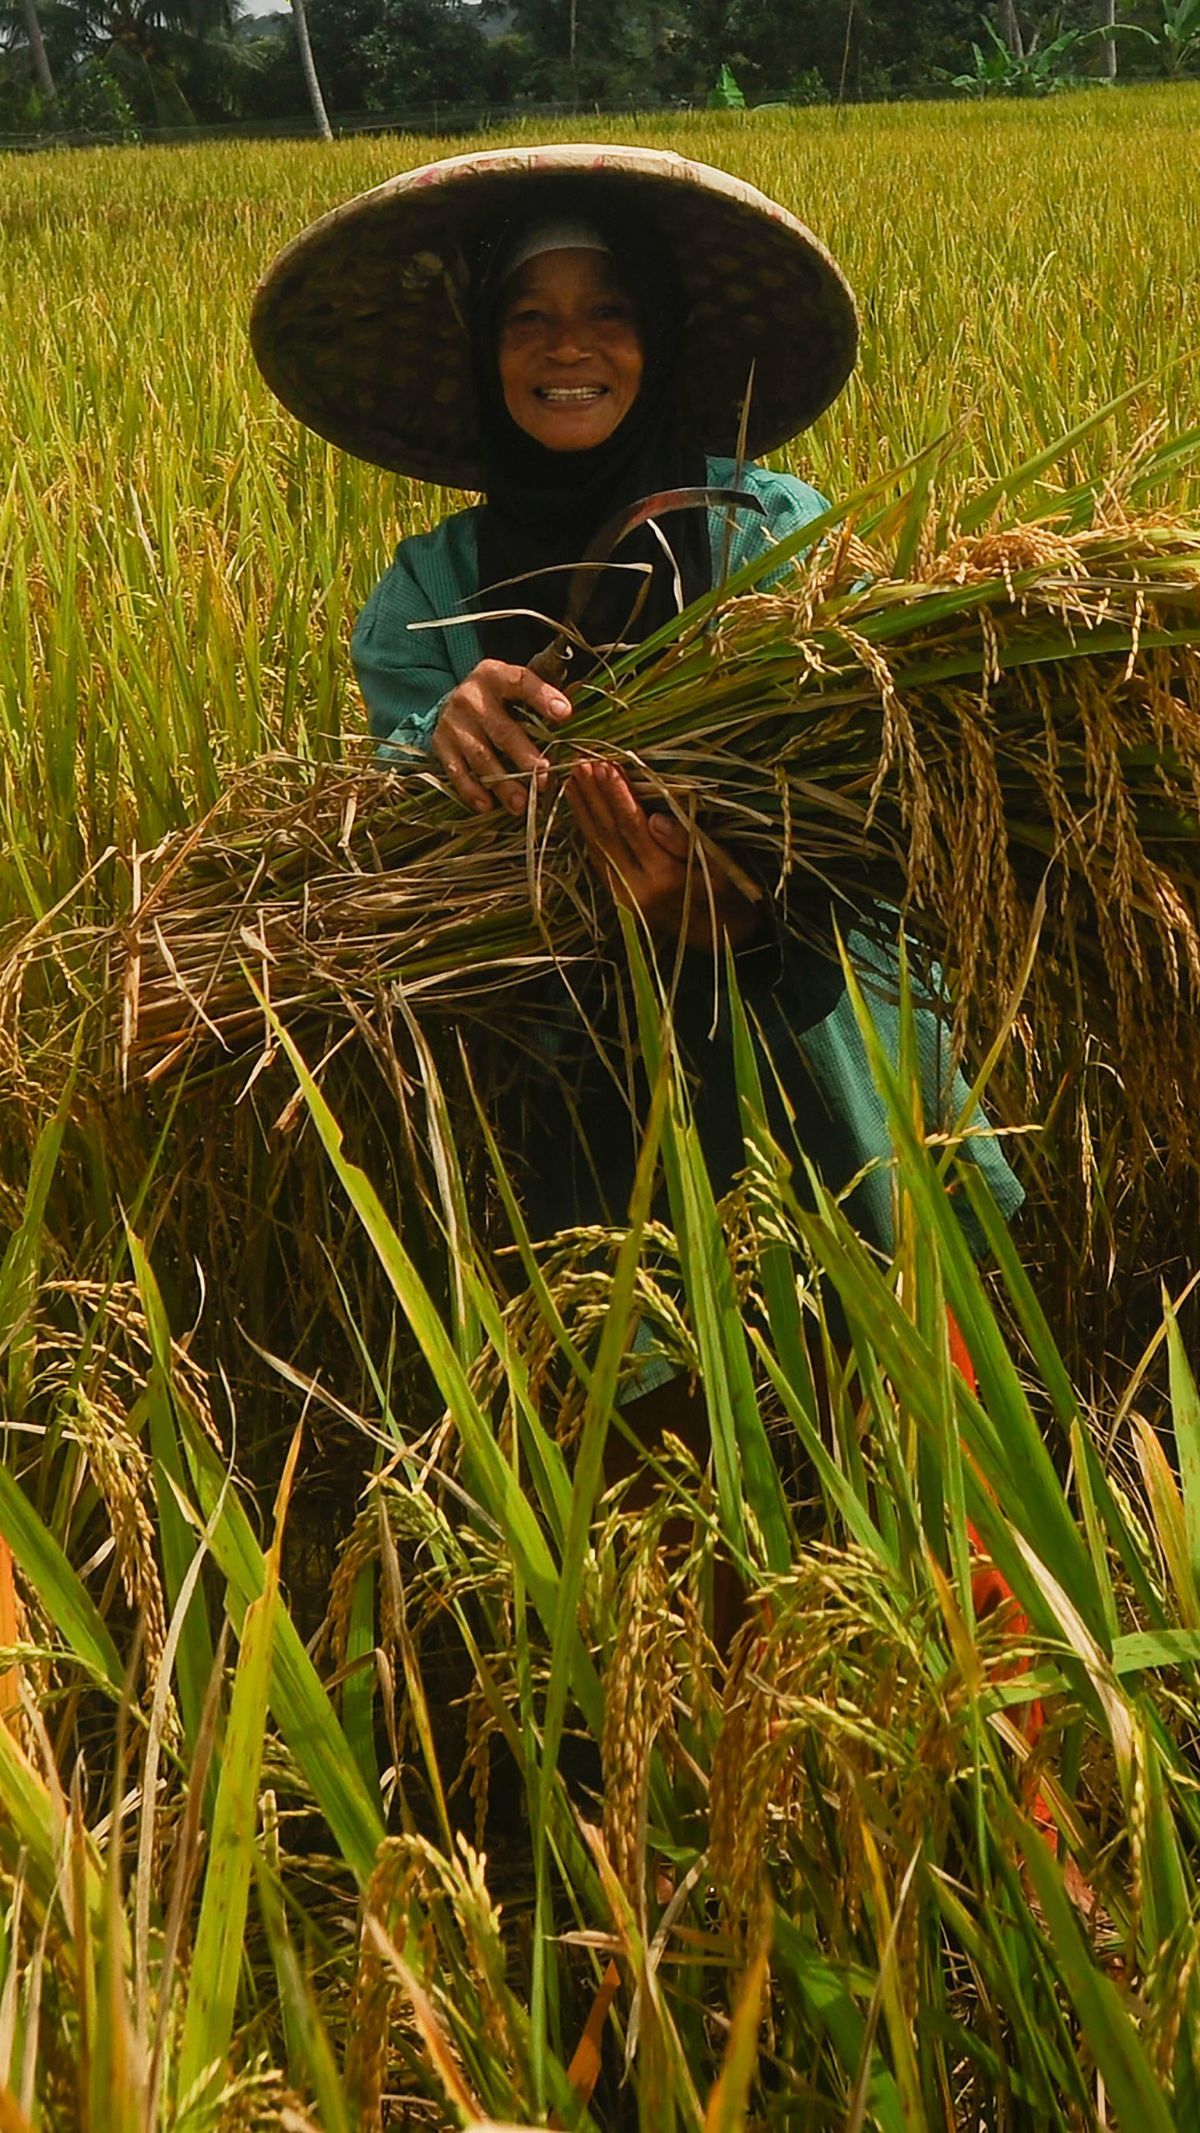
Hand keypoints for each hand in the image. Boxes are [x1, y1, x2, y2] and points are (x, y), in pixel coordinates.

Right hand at [432, 660, 571, 815]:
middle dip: (524, 757)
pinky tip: (488, 806)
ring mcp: (453, 722)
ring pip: (480, 756)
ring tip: (521, 804)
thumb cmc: (499, 699)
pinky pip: (456, 771)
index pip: (520, 682)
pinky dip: (472, 791)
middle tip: (544, 779)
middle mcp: (471, 696)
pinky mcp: (440, 744)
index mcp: (495, 676)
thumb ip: (541, 696)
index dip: (542, 697)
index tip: (565, 714)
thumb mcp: (515, 688)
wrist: (452, 703)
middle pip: (501, 730)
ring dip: (502, 783)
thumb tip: (573, 717)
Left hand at [566, 759, 760, 948]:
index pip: (633, 827)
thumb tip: (654, 818)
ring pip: (597, 847)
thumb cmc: (727, 894)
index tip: (606, 765)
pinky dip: (586, 833)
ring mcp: (623, 897)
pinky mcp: (617, 900)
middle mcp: (637, 889)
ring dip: (582, 812)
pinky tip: (579, 812)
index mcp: (665, 877)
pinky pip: (597, 860)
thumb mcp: (721, 866)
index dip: (617, 795)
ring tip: (571, 780)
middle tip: (580, 764)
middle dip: (593, 798)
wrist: (721, 937)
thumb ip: (685, 842)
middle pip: (608, 835)